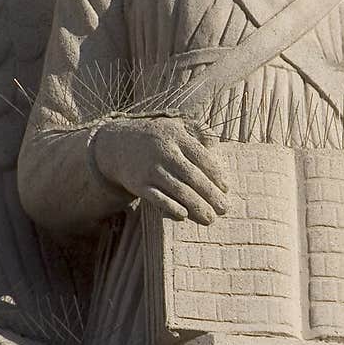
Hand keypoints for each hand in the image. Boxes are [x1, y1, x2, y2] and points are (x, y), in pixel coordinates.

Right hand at [92, 114, 228, 224]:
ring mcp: (150, 169)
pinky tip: (184, 215)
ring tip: (210, 218)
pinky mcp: (138, 184)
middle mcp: (163, 152)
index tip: (225, 188)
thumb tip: (215, 143)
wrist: (117, 145)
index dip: (215, 174)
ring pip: (177, 190)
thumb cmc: (156, 138)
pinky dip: (170, 207)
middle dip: (210, 194)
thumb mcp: (175, 126)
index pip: (201, 157)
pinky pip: (157, 198)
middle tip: (223, 209)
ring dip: (196, 206)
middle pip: (192, 176)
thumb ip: (197, 130)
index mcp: (175, 136)